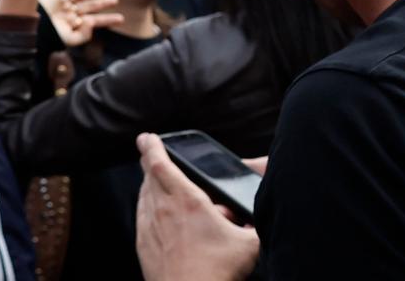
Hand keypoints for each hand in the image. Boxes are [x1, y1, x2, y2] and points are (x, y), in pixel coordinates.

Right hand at [38, 0, 120, 46]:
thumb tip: (92, 21)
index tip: (121, 19)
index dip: (107, 19)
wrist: (33, 25)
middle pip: (89, 6)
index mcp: (74, 24)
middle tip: (115, 0)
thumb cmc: (50, 34)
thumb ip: (84, 34)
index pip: (94, 20)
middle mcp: (70, 12)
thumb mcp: (70, 39)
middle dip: (102, 3)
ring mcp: (62, 1)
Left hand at [135, 133, 259, 280]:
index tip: (147, 137)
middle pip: (148, 176)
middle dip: (151, 162)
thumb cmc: (217, 271)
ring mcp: (149, 227)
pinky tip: (158, 215)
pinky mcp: (143, 244)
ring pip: (144, 195)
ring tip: (160, 184)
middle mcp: (162, 209)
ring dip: (150, 186)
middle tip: (153, 155)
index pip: (159, 162)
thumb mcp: (248, 244)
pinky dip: (148, 209)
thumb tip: (263, 218)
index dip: (151, 146)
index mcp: (185, 200)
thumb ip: (255, 225)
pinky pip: (142, 217)